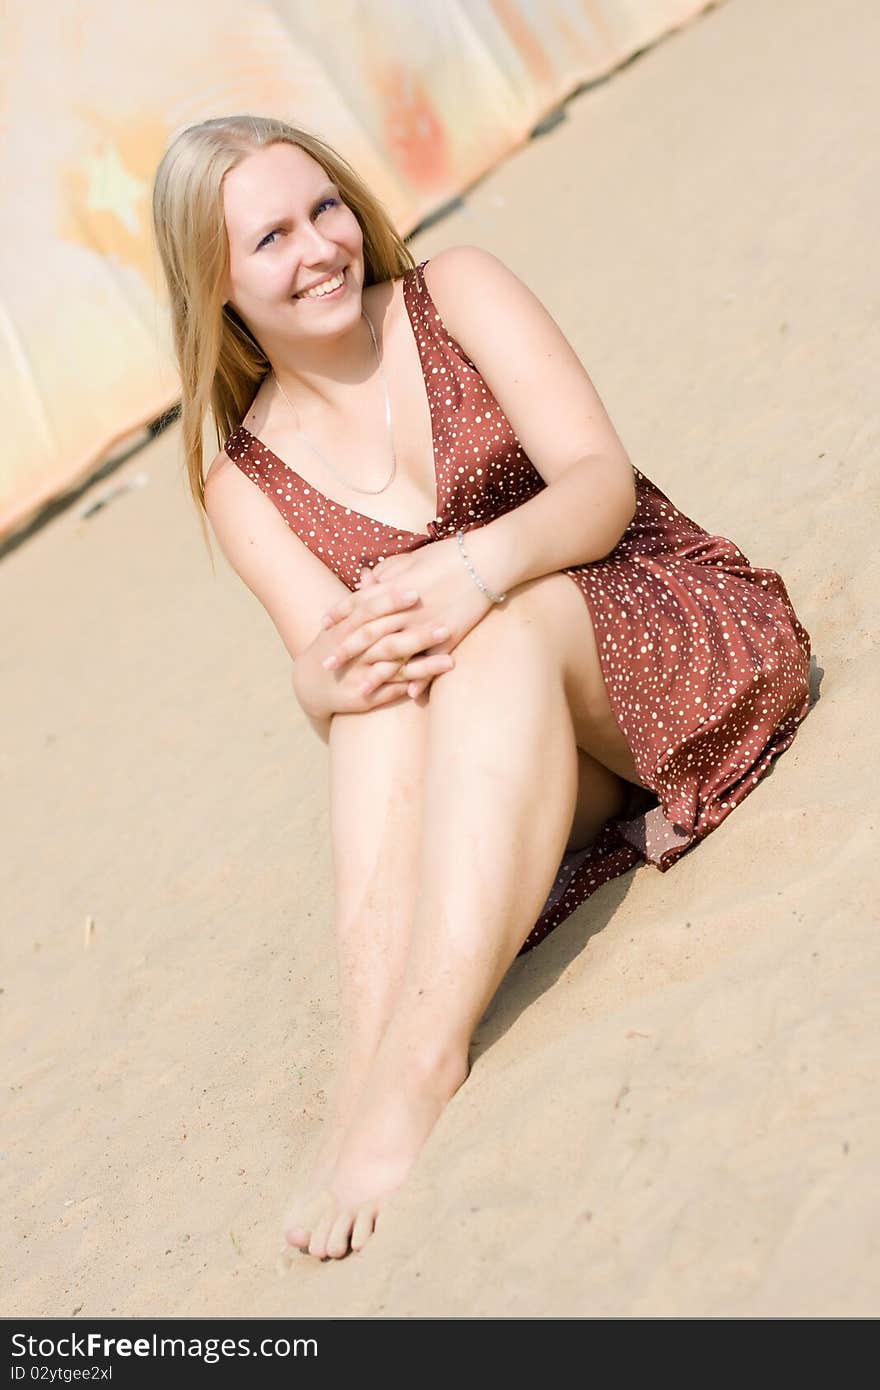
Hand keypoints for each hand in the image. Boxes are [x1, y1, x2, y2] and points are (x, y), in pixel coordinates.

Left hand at [320, 535, 494, 696]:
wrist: (485, 560)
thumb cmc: (446, 555)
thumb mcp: (409, 559)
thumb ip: (383, 573)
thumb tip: (362, 582)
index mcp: (394, 587)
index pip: (357, 603)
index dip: (338, 616)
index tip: (321, 629)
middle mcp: (405, 609)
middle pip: (368, 633)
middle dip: (346, 651)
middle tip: (326, 667)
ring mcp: (426, 625)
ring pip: (396, 653)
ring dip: (377, 674)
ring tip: (359, 691)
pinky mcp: (450, 636)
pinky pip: (432, 661)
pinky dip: (421, 678)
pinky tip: (408, 695)